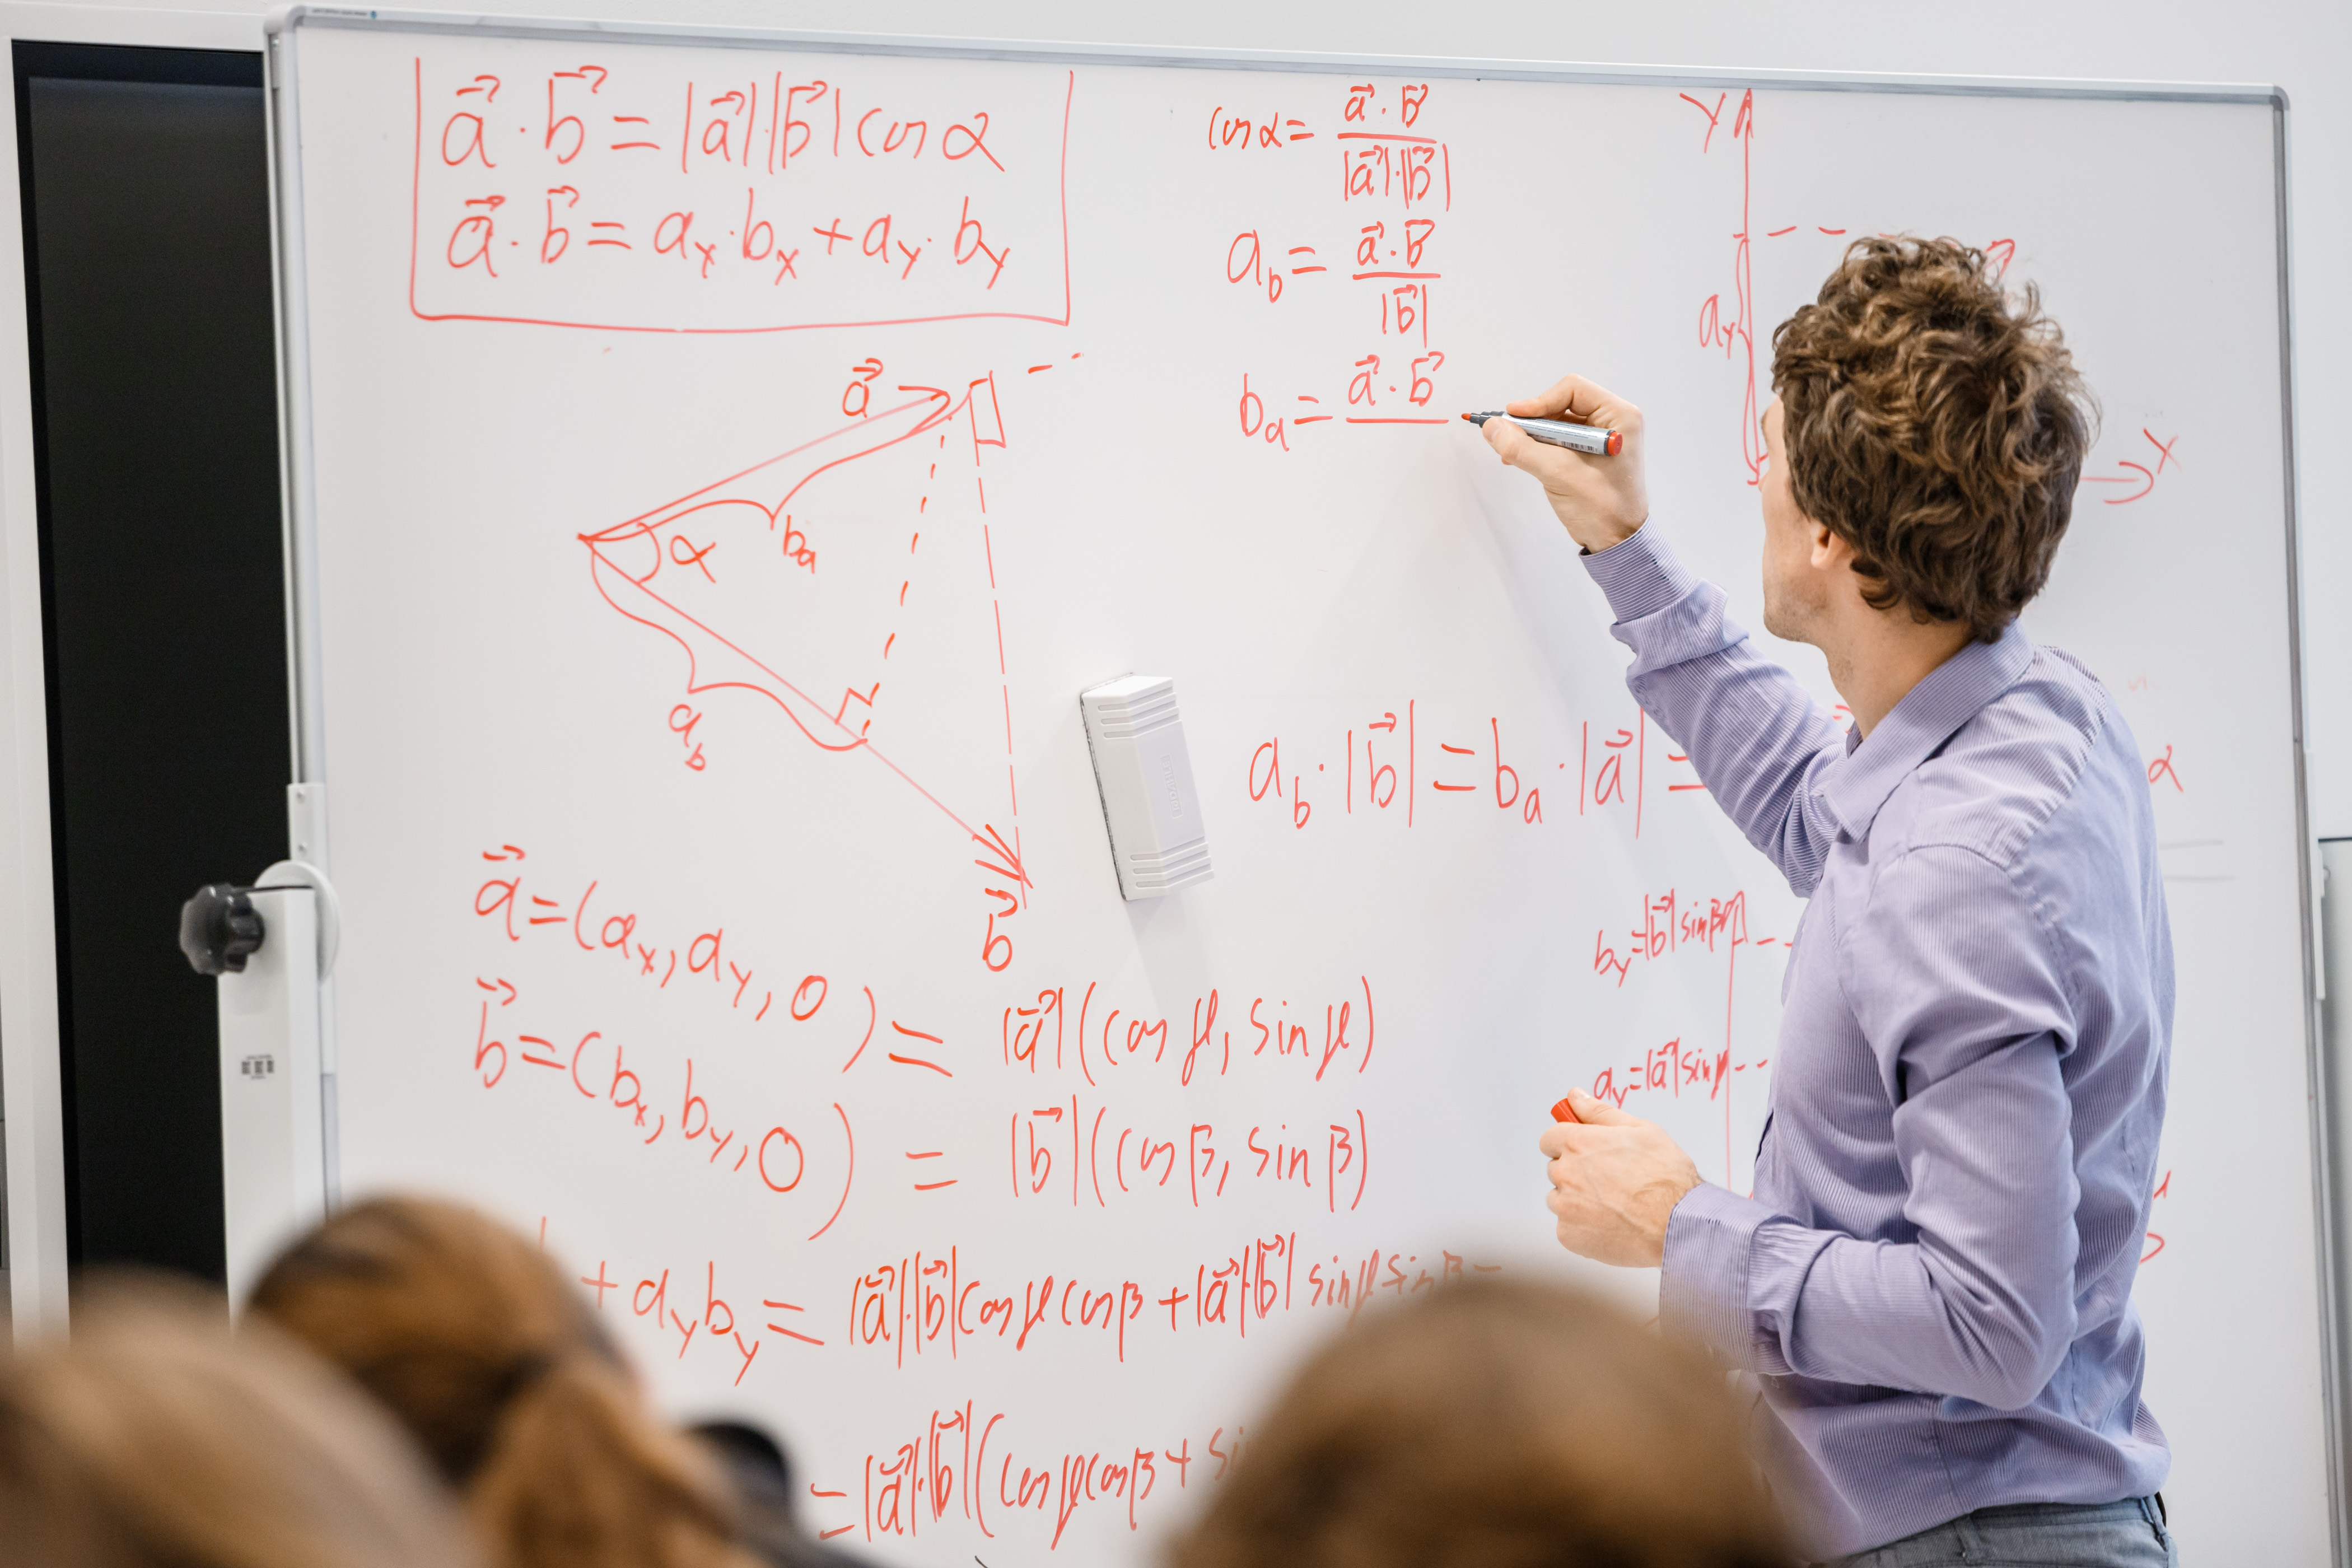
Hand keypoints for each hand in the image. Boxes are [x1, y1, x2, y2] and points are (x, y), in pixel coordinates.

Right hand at [1480, 374, 1648, 553]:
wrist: (1617, 542)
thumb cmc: (1604, 510)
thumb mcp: (1559, 474)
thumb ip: (1523, 448)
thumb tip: (1492, 427)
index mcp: (1618, 416)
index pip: (1572, 390)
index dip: (1540, 401)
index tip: (1515, 418)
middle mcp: (1611, 422)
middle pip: (1561, 404)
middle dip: (1532, 421)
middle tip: (1507, 436)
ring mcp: (1598, 438)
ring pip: (1555, 422)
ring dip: (1531, 435)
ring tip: (1510, 452)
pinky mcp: (1585, 454)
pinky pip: (1556, 440)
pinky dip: (1536, 447)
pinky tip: (1518, 458)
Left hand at [1540, 1089, 1701, 1266]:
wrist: (1679, 1224)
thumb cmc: (1666, 1177)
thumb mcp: (1640, 1130)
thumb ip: (1600, 1112)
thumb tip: (1575, 1097)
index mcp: (1579, 1143)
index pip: (1550, 1138)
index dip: (1568, 1144)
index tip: (1584, 1152)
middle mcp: (1566, 1173)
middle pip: (1556, 1169)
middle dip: (1576, 1172)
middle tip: (1610, 1181)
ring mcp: (1565, 1206)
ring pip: (1560, 1198)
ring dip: (1577, 1200)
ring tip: (1613, 1205)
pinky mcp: (1569, 1235)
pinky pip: (1567, 1227)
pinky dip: (1582, 1227)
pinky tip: (1610, 1224)